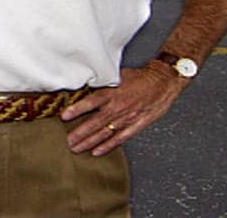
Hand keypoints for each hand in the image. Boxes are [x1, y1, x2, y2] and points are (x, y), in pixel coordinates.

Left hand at [61, 62, 186, 156]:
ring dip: (89, 142)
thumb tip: (83, 85)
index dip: (77, 109)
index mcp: (112, 93)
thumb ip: (102, 83)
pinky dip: (108, 146)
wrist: (162, 82)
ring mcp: (127, 118)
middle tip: (67, 142)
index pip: (91, 102)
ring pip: (105, 133)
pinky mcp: (136, 125)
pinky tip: (96, 152)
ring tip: (76, 149)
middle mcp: (118, 107)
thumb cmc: (139, 77)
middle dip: (79, 133)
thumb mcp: (117, 75)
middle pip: (95, 123)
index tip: (64, 116)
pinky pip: (120, 138)